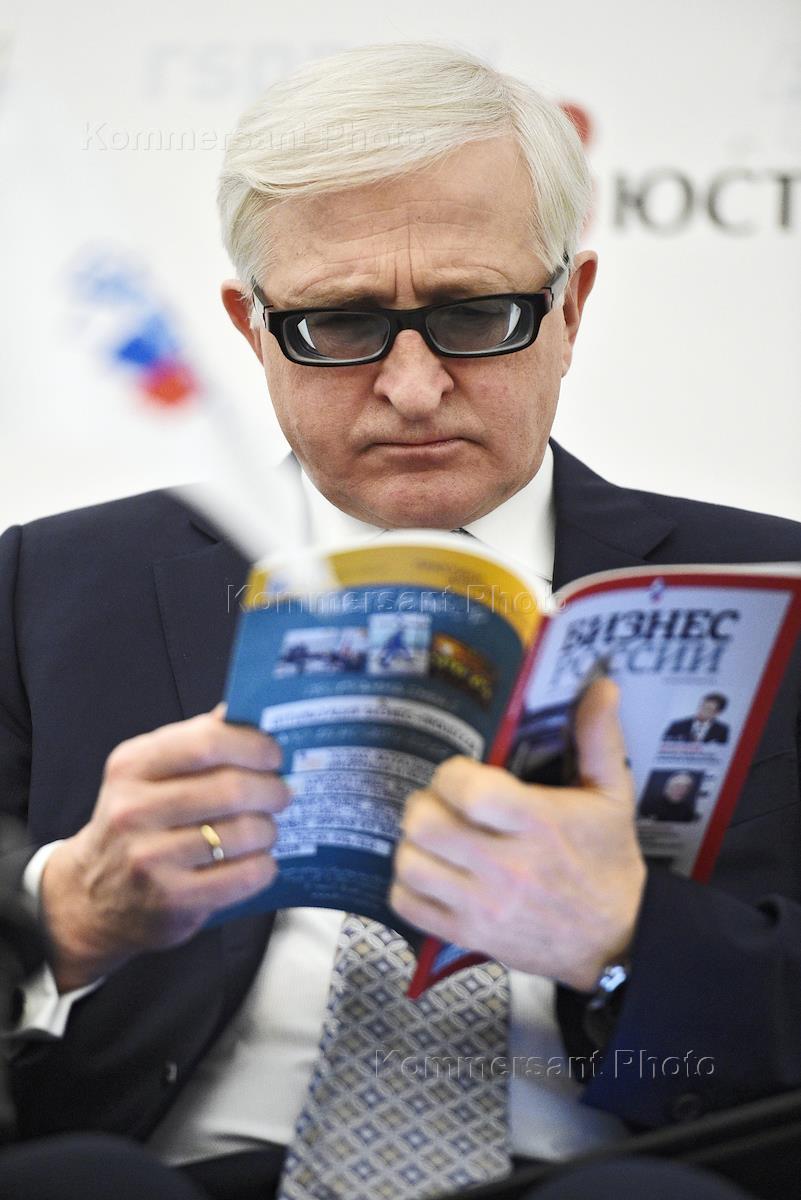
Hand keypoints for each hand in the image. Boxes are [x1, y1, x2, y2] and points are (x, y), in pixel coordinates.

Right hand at [40, 707, 289, 991]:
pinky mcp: (171, 900)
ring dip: (269, 829)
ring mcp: (150, 858)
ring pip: (242, 832)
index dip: (253, 745)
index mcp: (132, 766)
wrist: (94, 896)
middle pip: (231, 788)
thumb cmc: (139, 823)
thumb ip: (196, 742)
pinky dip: (264, 866)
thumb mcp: (149, 774)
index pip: (207, 742)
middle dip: (271, 789)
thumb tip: (253, 712)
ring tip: (267, 829)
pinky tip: (259, 861)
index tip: (274, 755)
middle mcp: (134, 809)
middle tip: (282, 794)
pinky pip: (244, 876)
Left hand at [390, 679, 645, 991]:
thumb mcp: (613, 795)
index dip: (452, 774)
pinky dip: (408, 885)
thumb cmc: (608, 858)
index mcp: (538, 824)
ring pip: (410, 864)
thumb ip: (599, 738)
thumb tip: (602, 685)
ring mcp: (484, 906)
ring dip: (413, 843)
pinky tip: (432, 872)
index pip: (468, 792)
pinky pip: (408, 906)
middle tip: (441, 803)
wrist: (619, 938)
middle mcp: (506, 867)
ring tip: (435, 838)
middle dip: (425, 804)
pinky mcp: (469, 936)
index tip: (463, 774)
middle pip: (425, 825)